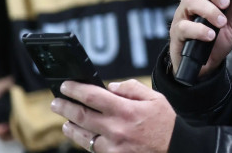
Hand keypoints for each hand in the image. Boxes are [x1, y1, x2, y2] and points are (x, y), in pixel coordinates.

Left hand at [51, 79, 174, 152]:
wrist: (176, 150)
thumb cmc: (166, 125)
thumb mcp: (155, 98)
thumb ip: (132, 88)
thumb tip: (111, 87)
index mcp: (126, 110)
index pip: (92, 96)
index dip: (75, 90)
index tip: (66, 85)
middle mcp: (116, 128)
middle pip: (81, 116)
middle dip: (65, 107)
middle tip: (56, 102)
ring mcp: (113, 146)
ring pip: (82, 136)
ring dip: (70, 127)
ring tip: (65, 121)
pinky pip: (93, 149)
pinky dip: (84, 141)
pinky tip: (81, 136)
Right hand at [169, 0, 231, 77]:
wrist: (205, 67)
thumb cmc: (216, 40)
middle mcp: (191, 1)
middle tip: (226, 4)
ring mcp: (182, 16)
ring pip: (189, 1)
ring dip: (209, 10)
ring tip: (220, 23)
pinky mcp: (177, 33)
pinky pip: (184, 26)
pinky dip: (200, 30)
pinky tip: (210, 35)